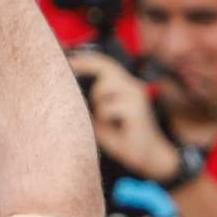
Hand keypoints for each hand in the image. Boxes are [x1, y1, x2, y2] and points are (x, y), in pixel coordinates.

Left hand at [68, 50, 180, 181]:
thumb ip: (90, 106)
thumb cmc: (124, 138)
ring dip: (96, 103)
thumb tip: (70, 93)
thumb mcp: (101, 120)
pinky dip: (104, 119)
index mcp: (124, 87)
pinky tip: (115, 127)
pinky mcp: (136, 107)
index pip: (105, 65)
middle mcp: (131, 86)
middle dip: (85, 64)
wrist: (148, 157)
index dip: (86, 60)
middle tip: (69, 66)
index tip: (68, 58)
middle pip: (106, 66)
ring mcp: (135, 95)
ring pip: (103, 87)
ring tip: (104, 119)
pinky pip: (106, 108)